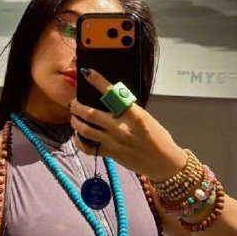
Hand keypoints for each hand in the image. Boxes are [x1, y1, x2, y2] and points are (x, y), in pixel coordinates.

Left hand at [69, 69, 186, 180]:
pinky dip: (79, 141)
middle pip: (92, 114)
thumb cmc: (157, 137)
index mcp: (134, 114)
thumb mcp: (146, 118)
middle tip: (73, 102)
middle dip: (78, 106)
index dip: (98, 82)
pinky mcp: (110, 154)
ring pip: (86, 130)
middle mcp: (122, 127)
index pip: (113, 94)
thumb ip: (128, 110)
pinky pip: (88, 148)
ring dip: (76, 121)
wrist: (163, 162)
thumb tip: (111, 99)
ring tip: (74, 117)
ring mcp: (114, 142)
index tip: (87, 73)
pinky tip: (78, 135)